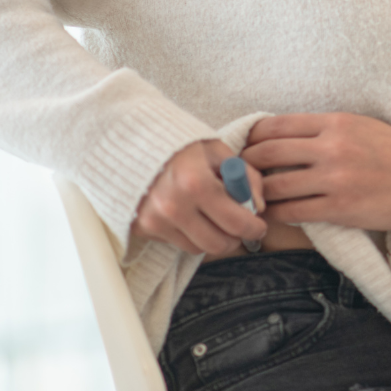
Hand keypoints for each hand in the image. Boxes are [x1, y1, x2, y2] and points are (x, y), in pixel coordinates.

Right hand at [132, 139, 266, 255]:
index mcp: (197, 183)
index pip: (237, 223)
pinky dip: (189, 234)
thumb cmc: (181, 144)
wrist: (132, 141)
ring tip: (213, 218)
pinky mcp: (141, 228)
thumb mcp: (219, 151)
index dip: (254, 228)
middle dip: (235, 238)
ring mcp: (155, 221)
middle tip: (239, 226)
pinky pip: (175, 243)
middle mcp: (174, 207)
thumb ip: (246, 177)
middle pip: (218, 244)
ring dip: (212, 238)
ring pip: (197, 248)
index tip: (259, 225)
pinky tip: (189, 214)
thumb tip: (258, 208)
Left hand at [241, 114, 390, 232]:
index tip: (244, 150)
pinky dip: (275, 215)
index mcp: (336, 122)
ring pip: (275, 186)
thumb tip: (279, 135)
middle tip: (237, 177)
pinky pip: (293, 213)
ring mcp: (337, 179)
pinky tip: (270, 216)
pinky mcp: (341, 208)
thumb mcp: (360, 126)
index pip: (274, 126)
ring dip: (256, 195)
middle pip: (266, 154)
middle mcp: (333, 147)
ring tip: (250, 200)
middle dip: (244, 167)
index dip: (250, 139)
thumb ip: (323, 128)